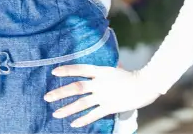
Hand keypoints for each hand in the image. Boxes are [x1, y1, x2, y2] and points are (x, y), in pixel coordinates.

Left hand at [44, 65, 160, 127]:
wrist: (146, 85)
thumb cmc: (130, 76)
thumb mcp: (113, 69)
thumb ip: (100, 72)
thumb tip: (90, 72)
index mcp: (100, 71)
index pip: (79, 69)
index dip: (66, 70)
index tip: (53, 72)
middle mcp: (100, 83)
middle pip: (76, 88)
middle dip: (60, 93)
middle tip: (46, 97)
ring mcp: (104, 96)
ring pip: (82, 103)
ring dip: (67, 109)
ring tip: (55, 114)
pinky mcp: (110, 107)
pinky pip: (94, 115)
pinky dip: (83, 120)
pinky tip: (73, 124)